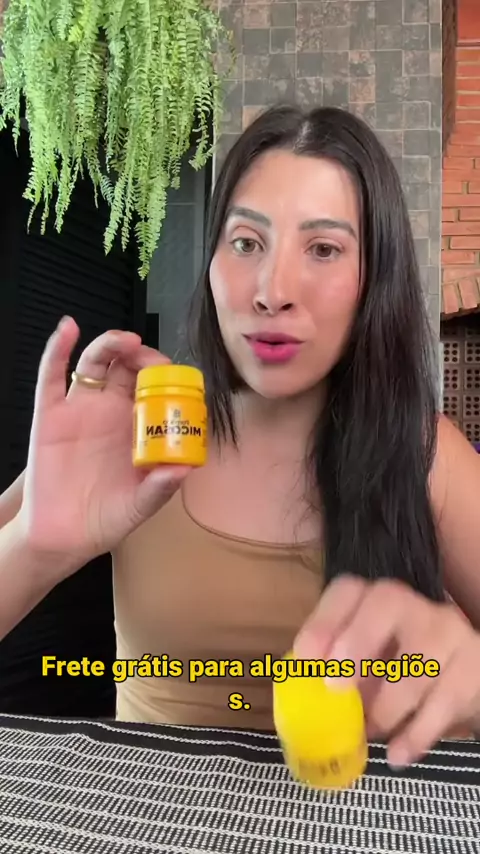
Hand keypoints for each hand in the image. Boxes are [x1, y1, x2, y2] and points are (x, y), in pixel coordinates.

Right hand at [17, 316, 189, 576]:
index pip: (157, 388)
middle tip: (150, 359)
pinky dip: (58, 348)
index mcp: (138, 428)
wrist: (62, 537)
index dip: (167, 377)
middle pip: (129, 367)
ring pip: (96, 362)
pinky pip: (51, 375)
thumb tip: (185, 468)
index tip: (176, 379)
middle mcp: (111, 412)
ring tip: (125, 341)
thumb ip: (160, 488)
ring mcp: (81, 409)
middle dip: (143, 355)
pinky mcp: (50, 414)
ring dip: (111, 344)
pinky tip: (68, 329)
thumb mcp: (140, 506)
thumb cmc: (104, 519)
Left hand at [294, 576, 479, 766]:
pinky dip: (416, 735)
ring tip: (368, 733)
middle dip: (357, 642)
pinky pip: (444, 704)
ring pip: (418, 663)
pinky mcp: (473, 669)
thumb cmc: (400, 666)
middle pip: (387, 603)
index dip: (323, 621)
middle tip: (335, 687)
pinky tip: (397, 755)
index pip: (348, 591)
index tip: (304, 659)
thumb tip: (296, 693)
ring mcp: (447, 633)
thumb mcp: (368, 660)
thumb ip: (334, 666)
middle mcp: (413, 605)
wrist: (464, 676)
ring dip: (386, 707)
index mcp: (376, 599)